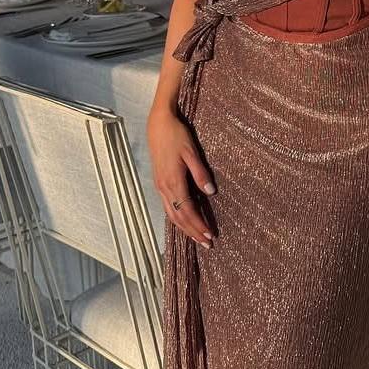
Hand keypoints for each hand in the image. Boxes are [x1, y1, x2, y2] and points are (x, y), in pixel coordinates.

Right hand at [147, 105, 216, 245]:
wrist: (158, 125)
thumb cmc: (176, 136)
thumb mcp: (191, 152)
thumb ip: (200, 173)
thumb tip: (211, 193)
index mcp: (173, 182)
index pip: (188, 211)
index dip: (199, 224)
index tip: (210, 235)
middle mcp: (164, 188)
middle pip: (179, 218)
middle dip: (193, 232)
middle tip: (207, 243)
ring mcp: (160, 186)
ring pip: (172, 215)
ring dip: (185, 228)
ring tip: (198, 237)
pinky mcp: (159, 183)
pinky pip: (168, 207)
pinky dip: (177, 219)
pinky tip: (184, 222)